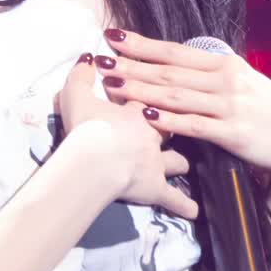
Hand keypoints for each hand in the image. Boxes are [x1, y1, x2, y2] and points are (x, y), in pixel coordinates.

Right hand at [57, 54, 198, 220]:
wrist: (93, 160)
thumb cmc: (85, 128)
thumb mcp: (76, 95)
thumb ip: (81, 76)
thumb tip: (88, 59)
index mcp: (137, 112)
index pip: (152, 97)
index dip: (154, 94)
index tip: (159, 91)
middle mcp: (153, 136)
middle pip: (172, 127)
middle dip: (175, 125)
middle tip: (178, 124)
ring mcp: (156, 162)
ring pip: (178, 160)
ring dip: (180, 162)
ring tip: (184, 165)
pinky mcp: (154, 188)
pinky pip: (173, 198)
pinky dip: (183, 205)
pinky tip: (194, 211)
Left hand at [97, 29, 270, 190]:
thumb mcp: (247, 86)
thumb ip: (217, 77)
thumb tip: (187, 68)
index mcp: (227, 65)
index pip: (176, 52)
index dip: (143, 44)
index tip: (113, 35)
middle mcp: (226, 80)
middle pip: (169, 70)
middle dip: (132, 63)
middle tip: (100, 59)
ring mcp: (230, 105)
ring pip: (176, 94)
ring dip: (141, 88)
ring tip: (111, 83)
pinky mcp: (234, 132)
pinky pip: (195, 124)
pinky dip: (169, 120)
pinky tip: (146, 116)